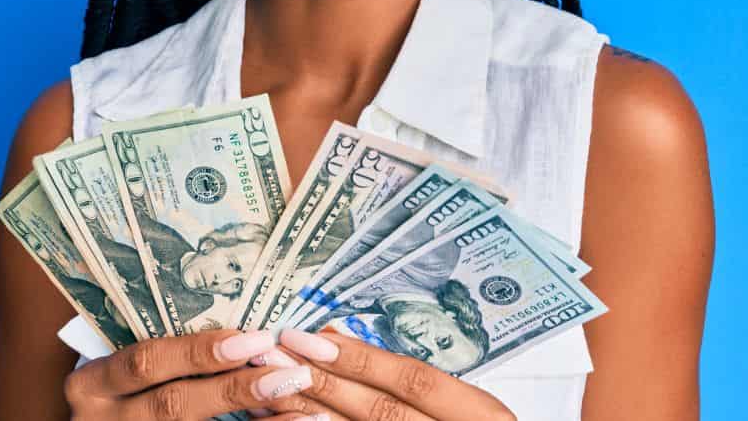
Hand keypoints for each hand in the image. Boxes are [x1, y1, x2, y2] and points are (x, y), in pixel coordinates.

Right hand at [63, 328, 334, 420]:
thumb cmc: (117, 392)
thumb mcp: (120, 369)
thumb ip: (165, 349)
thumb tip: (245, 322)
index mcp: (91, 384)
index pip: (145, 362)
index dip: (200, 351)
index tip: (256, 338)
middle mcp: (104, 419)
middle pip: (174, 404)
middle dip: (235, 388)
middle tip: (291, 373)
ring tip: (307, 408)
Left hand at [254, 329, 516, 420]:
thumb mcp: (468, 411)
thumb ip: (419, 387)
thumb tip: (339, 344)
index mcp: (480, 416)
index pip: (414, 381)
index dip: (360, 358)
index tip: (309, 335)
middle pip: (380, 411)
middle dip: (322, 382)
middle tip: (272, 354)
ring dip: (308, 414)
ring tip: (266, 388)